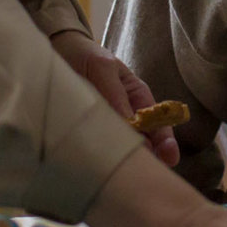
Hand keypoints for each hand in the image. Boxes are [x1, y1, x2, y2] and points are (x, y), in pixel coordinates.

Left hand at [51, 28, 176, 166]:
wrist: (57, 52)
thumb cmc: (87, 56)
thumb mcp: (103, 69)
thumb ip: (115, 94)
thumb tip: (130, 125)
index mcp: (138, 98)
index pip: (158, 123)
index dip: (165, 142)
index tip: (169, 158)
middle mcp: (126, 115)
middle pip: (144, 143)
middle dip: (148, 159)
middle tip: (145, 173)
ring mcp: (107, 126)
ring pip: (121, 149)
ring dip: (124, 160)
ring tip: (123, 174)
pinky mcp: (87, 134)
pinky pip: (98, 148)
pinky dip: (100, 158)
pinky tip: (98, 167)